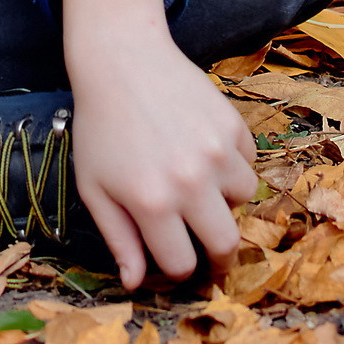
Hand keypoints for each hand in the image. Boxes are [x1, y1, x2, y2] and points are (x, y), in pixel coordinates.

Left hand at [60, 0, 256, 287]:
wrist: (122, 60)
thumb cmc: (100, 127)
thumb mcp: (95, 188)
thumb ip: (119, 240)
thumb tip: (134, 283)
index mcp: (152, 204)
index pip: (182, 263)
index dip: (178, 266)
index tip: (175, 257)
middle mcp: (190, 181)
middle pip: (227, 244)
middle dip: (217, 252)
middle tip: (207, 243)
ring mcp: (216, 151)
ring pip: (244, 199)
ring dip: (226, 200)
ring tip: (200, 184)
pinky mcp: (233, 124)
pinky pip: (249, 162)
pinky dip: (233, 164)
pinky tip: (205, 150)